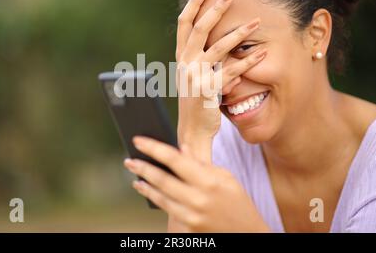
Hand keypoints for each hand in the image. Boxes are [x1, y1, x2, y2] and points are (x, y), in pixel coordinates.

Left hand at [124, 136, 269, 232]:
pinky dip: (154, 197)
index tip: (139, 140)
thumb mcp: (225, 177)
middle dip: (142, 167)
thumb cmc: (238, 202)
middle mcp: (199, 198)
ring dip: (144, 184)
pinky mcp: (188, 227)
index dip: (153, 148)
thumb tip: (181, 149)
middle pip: (162, 179)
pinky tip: (147, 190)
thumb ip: (201, 163)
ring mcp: (192, 215)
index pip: (174, 159)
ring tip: (134, 174)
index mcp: (209, 180)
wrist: (247, 233)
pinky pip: (166, 208)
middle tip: (129, 159)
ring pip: (160, 196)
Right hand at [176, 0, 266, 161]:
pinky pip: (231, 71)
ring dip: (239, 33)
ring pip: (218, 47)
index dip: (193, 4)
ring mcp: (195, 76)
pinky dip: (248, 61)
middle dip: (216, 8)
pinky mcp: (208, 90)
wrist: (191, 130)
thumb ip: (200, 59)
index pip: (184, 24)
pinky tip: (262, 52)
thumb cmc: (195, 103)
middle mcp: (186, 63)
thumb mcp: (192, 77)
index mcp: (181, 57)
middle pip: (199, 28)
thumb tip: (215, 44)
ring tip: (256, 22)